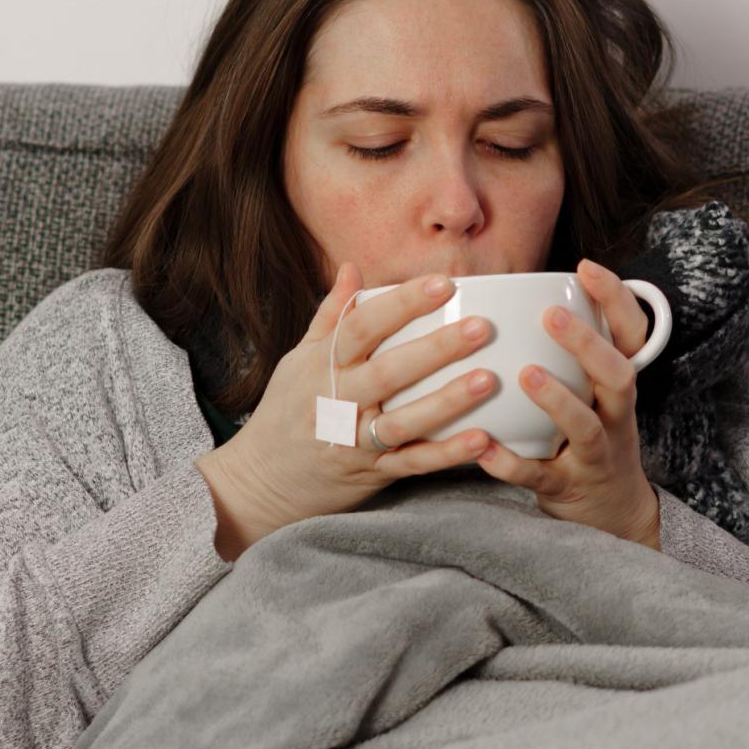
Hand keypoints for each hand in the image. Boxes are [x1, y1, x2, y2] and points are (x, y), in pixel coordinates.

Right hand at [195, 262, 498, 559]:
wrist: (261, 481)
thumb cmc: (285, 412)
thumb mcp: (298, 359)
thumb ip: (330, 316)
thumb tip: (351, 266)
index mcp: (323, 365)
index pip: (362, 326)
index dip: (402, 304)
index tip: (442, 283)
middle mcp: (338, 401)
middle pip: (389, 371)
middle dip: (436, 349)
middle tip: (481, 328)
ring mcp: (354, 441)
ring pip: (403, 421)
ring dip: (446, 402)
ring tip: (487, 380)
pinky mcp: (372, 474)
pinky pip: (412, 464)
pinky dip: (446, 454)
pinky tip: (481, 440)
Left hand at [474, 258, 661, 548]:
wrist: (612, 513)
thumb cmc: (589, 435)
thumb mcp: (593, 392)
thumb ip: (569, 351)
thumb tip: (515, 293)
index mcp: (617, 386)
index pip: (631, 336)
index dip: (616, 300)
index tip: (586, 267)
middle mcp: (615, 417)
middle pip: (618, 377)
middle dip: (589, 345)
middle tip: (552, 316)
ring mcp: (594, 455)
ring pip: (586, 428)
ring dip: (558, 400)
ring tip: (526, 374)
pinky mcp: (566, 488)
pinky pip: (539, 476)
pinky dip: (511, 464)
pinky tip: (483, 448)